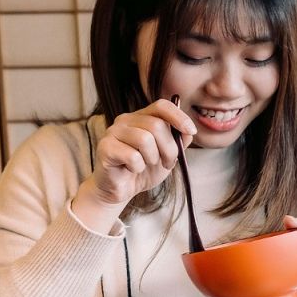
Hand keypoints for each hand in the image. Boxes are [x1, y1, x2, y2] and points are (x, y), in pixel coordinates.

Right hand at [81, 99, 196, 206]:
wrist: (121, 190)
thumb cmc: (143, 170)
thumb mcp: (167, 156)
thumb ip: (178, 142)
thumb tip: (189, 131)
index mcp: (142, 117)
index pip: (162, 106)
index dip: (179, 116)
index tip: (191, 131)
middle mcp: (126, 120)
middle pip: (156, 125)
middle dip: (169, 149)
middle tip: (167, 163)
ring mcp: (113, 132)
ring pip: (144, 139)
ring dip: (153, 158)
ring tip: (147, 165)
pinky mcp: (105, 147)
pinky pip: (132, 156)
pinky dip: (138, 167)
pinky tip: (132, 170)